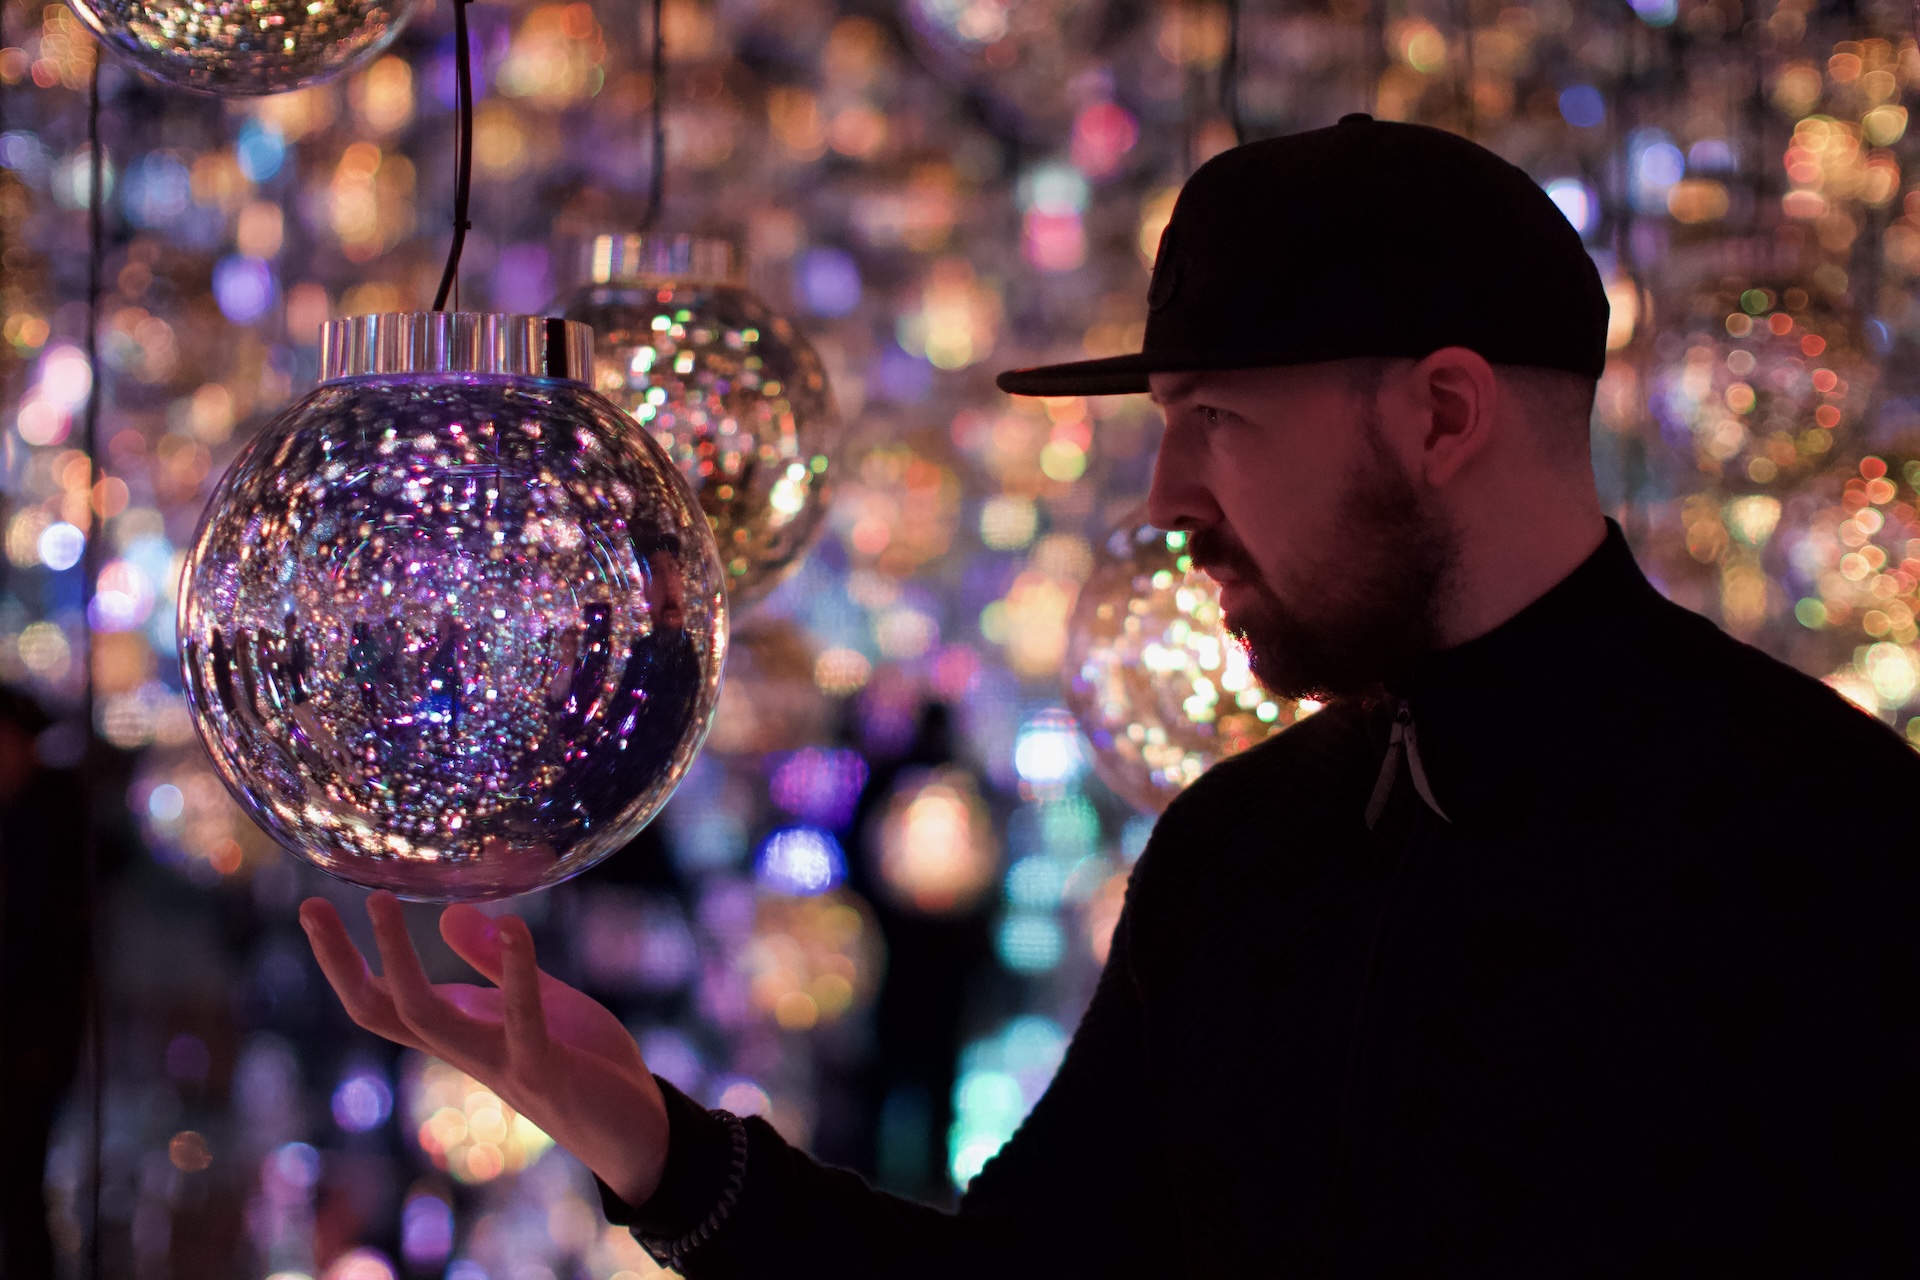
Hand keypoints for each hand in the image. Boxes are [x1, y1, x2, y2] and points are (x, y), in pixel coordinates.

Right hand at [300, 891, 670, 1205]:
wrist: (635, 1126)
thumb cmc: (580, 1060)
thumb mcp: (535, 997)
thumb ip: (492, 963)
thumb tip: (448, 913)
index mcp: (459, 1030)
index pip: (381, 1000)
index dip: (342, 960)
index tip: (312, 907)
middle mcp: (465, 1049)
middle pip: (381, 1011)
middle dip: (341, 963)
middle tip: (310, 907)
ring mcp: (499, 1062)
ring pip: (426, 1018)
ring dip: (399, 961)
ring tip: (381, 901)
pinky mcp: (544, 1070)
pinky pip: (521, 1020)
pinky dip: (514, 972)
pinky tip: (514, 926)